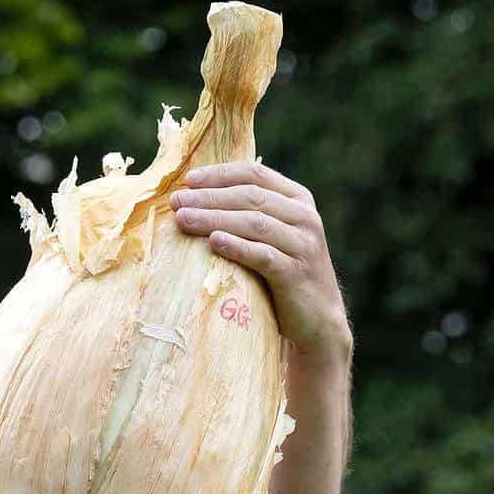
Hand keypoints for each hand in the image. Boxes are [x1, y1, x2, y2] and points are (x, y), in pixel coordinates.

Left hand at [171, 162, 352, 364]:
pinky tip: (213, 241)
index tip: (187, 180)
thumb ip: (249, 214)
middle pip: (250, 197)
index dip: (220, 174)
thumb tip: (195, 199)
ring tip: (183, 220)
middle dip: (210, 197)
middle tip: (176, 202)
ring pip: (254, 223)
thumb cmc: (281, 275)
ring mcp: (303, 244)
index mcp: (297, 199)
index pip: (255, 174)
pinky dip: (237, 246)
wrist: (316, 318)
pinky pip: (263, 255)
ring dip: (214, 218)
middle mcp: (304, 217)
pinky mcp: (296, 273)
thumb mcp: (271, 237)